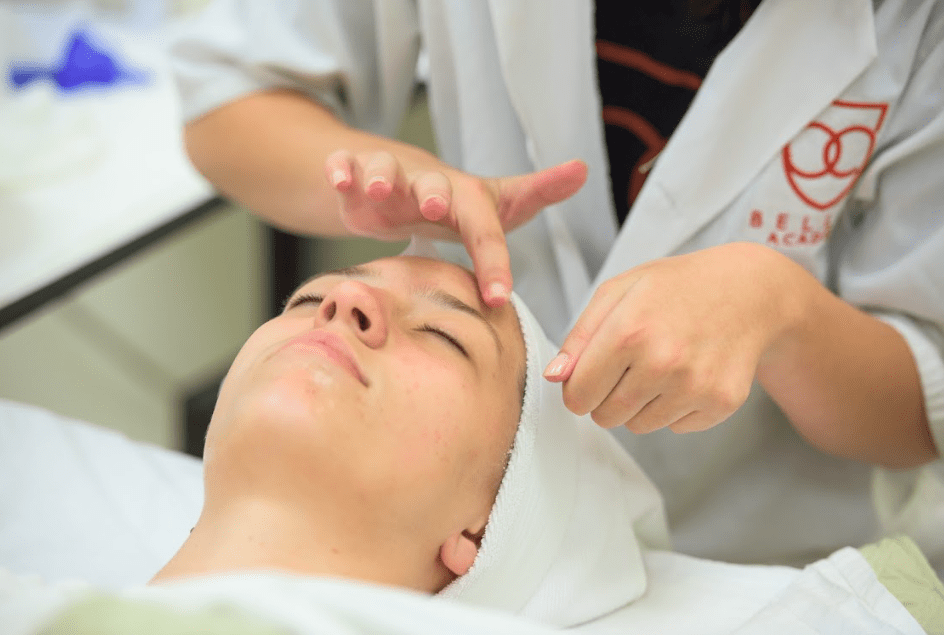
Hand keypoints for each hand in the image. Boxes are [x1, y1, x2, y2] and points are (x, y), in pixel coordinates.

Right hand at [324, 150, 586, 306]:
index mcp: (467, 200)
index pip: (486, 231)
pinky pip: (347, 167)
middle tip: (435, 206)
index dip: (494, 261)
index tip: (499, 298)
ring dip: (380, 177)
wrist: (406, 186)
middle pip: (433, 184)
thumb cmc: (459, 205)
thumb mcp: (498, 204)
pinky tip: (339, 180)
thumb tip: (584, 168)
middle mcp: (430, 184)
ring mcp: (391, 179)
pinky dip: (341, 170)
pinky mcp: (357, 180)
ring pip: (385, 170)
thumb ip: (538, 192)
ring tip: (375, 190)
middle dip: (433, 192)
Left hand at [544, 243, 793, 433]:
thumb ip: (580, 336)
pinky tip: (687, 373)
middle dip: (606, 398)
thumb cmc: (676, 288)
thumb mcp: (619, 291)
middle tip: (627, 367)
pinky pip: (675, 427)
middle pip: (605, 417)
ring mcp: (695, 386)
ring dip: (639, 404)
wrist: (748, 291)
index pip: (578, 395)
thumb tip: (555, 376)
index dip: (577, 389)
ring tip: (660, 365)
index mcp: (629, 331)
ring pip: (638, 426)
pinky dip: (674, 408)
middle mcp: (663, 362)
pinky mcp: (721, 403)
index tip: (588, 377)